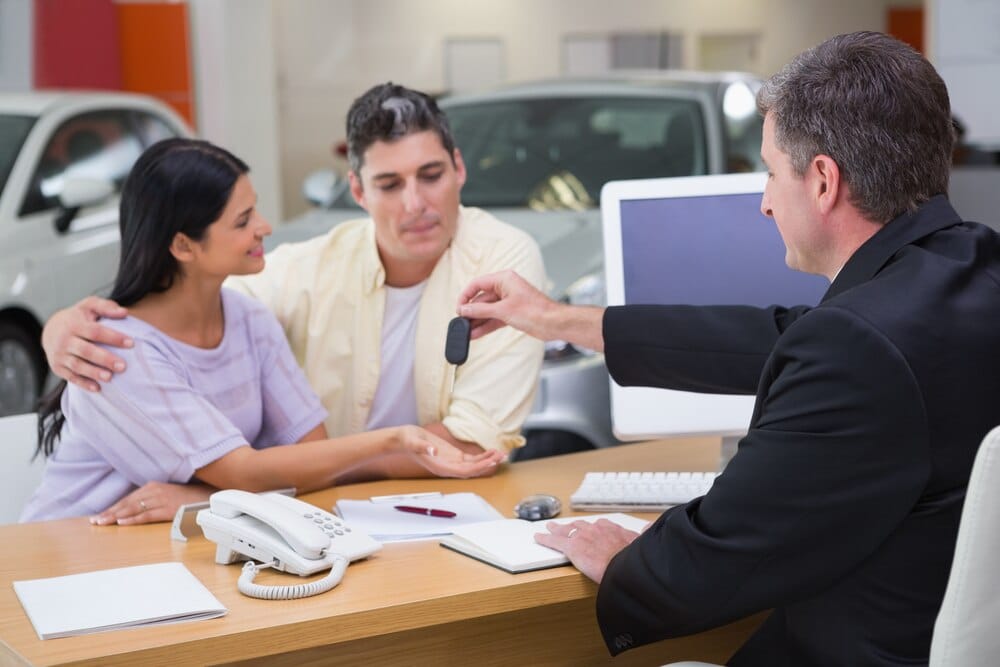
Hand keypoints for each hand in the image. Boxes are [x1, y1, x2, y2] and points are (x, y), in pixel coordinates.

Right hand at [42, 297, 130, 391]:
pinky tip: (97, 388)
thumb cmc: (78, 317)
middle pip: (86, 351)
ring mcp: (59, 355)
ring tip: (110, 378)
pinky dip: (83, 383)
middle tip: (123, 366)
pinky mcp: (57, 367)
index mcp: (74, 324)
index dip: (113, 337)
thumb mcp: (89, 306)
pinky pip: (70, 377)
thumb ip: (106, 307)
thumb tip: (124, 312)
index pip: (95, 332)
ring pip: (77, 365)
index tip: (131, 343)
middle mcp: (64, 340)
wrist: (50, 330)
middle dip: (104, 359)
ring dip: (93, 373)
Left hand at [90, 481, 213, 525]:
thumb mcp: (168, 495)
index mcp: (153, 487)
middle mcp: (155, 491)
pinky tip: (122, 523)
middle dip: (110, 513)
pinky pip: (148, 515)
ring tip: (103, 523)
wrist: (209, 496)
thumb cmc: (189, 498)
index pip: (128, 499)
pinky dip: (134, 519)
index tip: (99, 516)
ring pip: (134, 508)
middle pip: (127, 503)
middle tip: (95, 521)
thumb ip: (152, 500)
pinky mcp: (169, 509)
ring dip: (116, 516)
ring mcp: (162, 499)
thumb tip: (135, 510)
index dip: (112, 508)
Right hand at [396, 425, 505, 477]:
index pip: (463, 471)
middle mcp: (448, 468)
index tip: (490, 462)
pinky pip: (470, 459)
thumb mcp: (413, 441)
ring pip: (473, 465)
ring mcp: (451, 462)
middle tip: (502, 457)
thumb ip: (422, 448)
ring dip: (487, 461)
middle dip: (487, 464)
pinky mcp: (453, 456)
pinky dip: (481, 456)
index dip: (478, 468)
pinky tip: (491, 452)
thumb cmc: (407, 440)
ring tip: (501, 454)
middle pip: (472, 470)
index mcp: (440, 468)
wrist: (403, 439)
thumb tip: (432, 451)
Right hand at [457, 270, 556, 340]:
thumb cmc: (535, 311)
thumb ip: (481, 310)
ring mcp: (509, 301)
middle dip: (471, 312)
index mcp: (504, 279)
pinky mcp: (512, 313)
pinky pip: (494, 318)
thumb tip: (464, 310)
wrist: (554, 324)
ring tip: (465, 332)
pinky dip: (486, 326)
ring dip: (477, 321)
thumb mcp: (503, 311)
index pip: (477, 284)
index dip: (466, 296)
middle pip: (482, 299)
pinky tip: (476, 333)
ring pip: (487, 311)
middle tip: (460, 323)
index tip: (459, 308)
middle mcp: (506, 288)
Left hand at [534, 519, 639, 581]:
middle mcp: (597, 529)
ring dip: (557, 529)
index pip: (601, 525)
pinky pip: (555, 541)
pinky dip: (545, 538)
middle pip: (581, 525)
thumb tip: (651, 527)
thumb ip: (646, 534)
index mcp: (613, 529)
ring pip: (566, 530)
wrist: (626, 569)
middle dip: (573, 526)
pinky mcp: (572, 547)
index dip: (595, 528)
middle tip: (567, 526)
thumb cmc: (634, 561)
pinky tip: (538, 537)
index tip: (593, 528)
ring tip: (550, 527)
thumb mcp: (644, 544)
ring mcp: (583, 537)